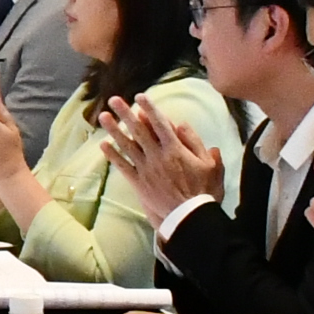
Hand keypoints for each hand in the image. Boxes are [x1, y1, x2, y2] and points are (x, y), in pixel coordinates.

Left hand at [94, 92, 226, 218]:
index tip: (140, 96)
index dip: (149, 108)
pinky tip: (103, 145)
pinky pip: (123, 167)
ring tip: (103, 117)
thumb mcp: (210, 164)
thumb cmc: (204, 191)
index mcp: (175, 149)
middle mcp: (157, 156)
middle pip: (139, 130)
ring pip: (127, 146)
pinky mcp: (139, 183)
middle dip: (126, 113)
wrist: (190, 217)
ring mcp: (146, 169)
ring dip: (114, 130)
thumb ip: (196, 142)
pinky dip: (113, 155)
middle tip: (114, 99)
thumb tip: (182, 125)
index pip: (160, 124)